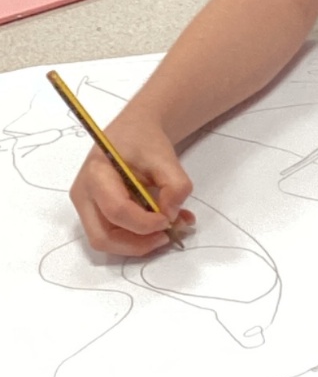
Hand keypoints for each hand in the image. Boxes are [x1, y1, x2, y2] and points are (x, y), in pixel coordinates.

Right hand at [69, 112, 195, 256]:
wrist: (133, 132)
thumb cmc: (144, 141)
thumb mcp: (165, 157)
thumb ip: (175, 185)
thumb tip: (172, 215)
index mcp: (96, 174)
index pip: (116, 210)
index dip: (144, 223)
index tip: (170, 219)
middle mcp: (84, 195)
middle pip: (102, 237)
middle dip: (136, 244)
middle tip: (166, 236)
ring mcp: (87, 207)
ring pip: (106, 241)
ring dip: (139, 244)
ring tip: (168, 230)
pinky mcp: (96, 214)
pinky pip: (113, 235)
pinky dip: (137, 238)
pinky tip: (160, 226)